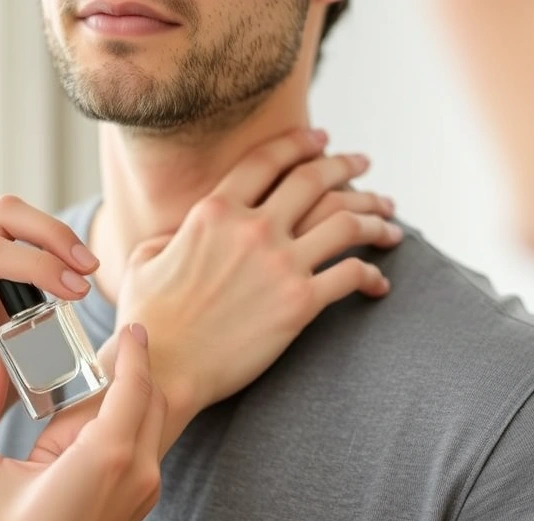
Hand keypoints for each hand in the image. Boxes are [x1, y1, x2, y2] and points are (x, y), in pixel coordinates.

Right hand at [0, 196, 99, 462]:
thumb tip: (90, 271)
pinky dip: (31, 266)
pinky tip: (60, 291)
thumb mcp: (20, 322)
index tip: (90, 266)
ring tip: (80, 286)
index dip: (57, 232)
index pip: (14, 217)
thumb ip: (40, 290)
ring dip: (50, 252)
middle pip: (7, 210)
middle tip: (90, 268)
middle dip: (57, 234)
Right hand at [0, 325, 165, 520]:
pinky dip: (128, 426)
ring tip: (90, 388)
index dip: (135, 350)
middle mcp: (138, 473)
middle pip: (152, 400)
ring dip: (130, 399)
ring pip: (152, 425)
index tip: (133, 327)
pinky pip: (145, 450)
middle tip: (103, 351)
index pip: (135, 384)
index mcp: (106, 456)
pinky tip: (91, 426)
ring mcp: (144, 493)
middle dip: (133, 371)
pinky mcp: (139, 507)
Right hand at [117, 128, 402, 413]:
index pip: (268, 160)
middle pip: (315, 180)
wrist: (163, 369)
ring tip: (388, 219)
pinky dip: (372, 275)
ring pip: (345, 221)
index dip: (300, 143)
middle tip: (363, 164)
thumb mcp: (145, 259)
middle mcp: (253, 228)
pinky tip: (379, 282)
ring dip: (374, 215)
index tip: (321, 139)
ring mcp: (280, 265)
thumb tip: (184, 231)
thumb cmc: (147, 319)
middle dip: (346, 165)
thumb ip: (173, 234)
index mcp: (214, 210)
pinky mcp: (299, 304)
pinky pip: (350, 275)